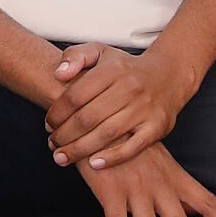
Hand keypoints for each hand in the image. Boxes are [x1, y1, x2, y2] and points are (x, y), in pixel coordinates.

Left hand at [46, 44, 195, 169]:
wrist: (167, 76)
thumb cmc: (125, 68)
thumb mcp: (99, 51)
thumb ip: (75, 56)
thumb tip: (58, 74)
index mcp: (111, 70)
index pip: (75, 95)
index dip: (57, 113)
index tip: (47, 124)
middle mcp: (129, 88)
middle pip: (88, 117)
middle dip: (64, 135)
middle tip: (51, 145)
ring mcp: (144, 109)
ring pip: (106, 134)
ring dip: (80, 149)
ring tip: (62, 157)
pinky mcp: (157, 126)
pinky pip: (133, 147)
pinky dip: (112, 158)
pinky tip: (93, 164)